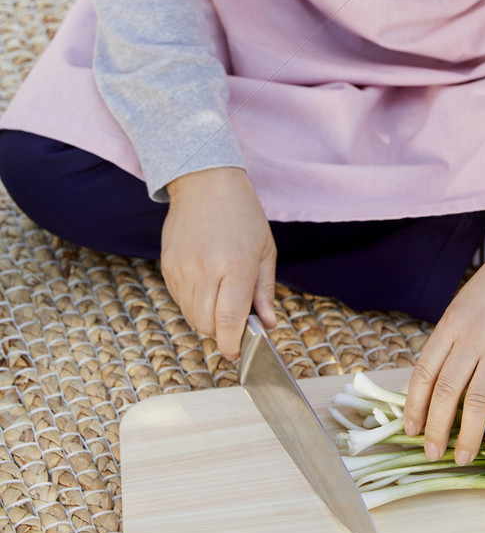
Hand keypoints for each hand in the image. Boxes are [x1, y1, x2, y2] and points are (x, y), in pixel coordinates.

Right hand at [161, 166, 277, 359]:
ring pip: (191, 316)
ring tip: (220, 295)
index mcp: (236, 265)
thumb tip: (268, 323)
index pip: (229, 320)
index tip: (237, 350)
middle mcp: (206, 269)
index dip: (232, 343)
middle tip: (234, 319)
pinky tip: (205, 283)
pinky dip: (193, 303)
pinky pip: (179, 300)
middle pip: (207, 325)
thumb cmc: (242, 213)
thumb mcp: (264, 250)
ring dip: (207, 318)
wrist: (205, 183)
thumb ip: (265, 291)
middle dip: (221, 331)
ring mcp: (183, 268)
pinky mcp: (168, 266)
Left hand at [403, 231, 484, 464]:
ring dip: (467, 435)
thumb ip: (452, 340)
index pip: (425, 372)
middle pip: (447, 391)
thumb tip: (436, 383)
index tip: (410, 429)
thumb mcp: (463, 306)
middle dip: (436, 428)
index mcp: (451, 324)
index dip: (414, 405)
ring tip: (462, 457)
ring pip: (478, 401)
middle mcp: (472, 337)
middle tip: (432, 453)